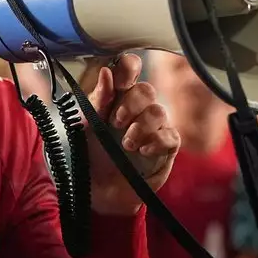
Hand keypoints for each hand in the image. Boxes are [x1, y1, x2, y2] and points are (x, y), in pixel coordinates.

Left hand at [85, 53, 178, 215]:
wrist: (99, 190)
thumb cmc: (92, 154)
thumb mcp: (88, 126)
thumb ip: (98, 100)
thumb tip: (106, 72)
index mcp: (118, 97)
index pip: (130, 70)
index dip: (129, 67)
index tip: (122, 76)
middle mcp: (139, 108)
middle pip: (147, 90)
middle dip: (131, 104)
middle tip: (115, 122)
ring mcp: (156, 127)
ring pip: (159, 111)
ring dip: (140, 127)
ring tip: (126, 144)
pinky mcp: (167, 147)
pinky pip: (169, 135)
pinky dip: (154, 141)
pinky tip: (142, 151)